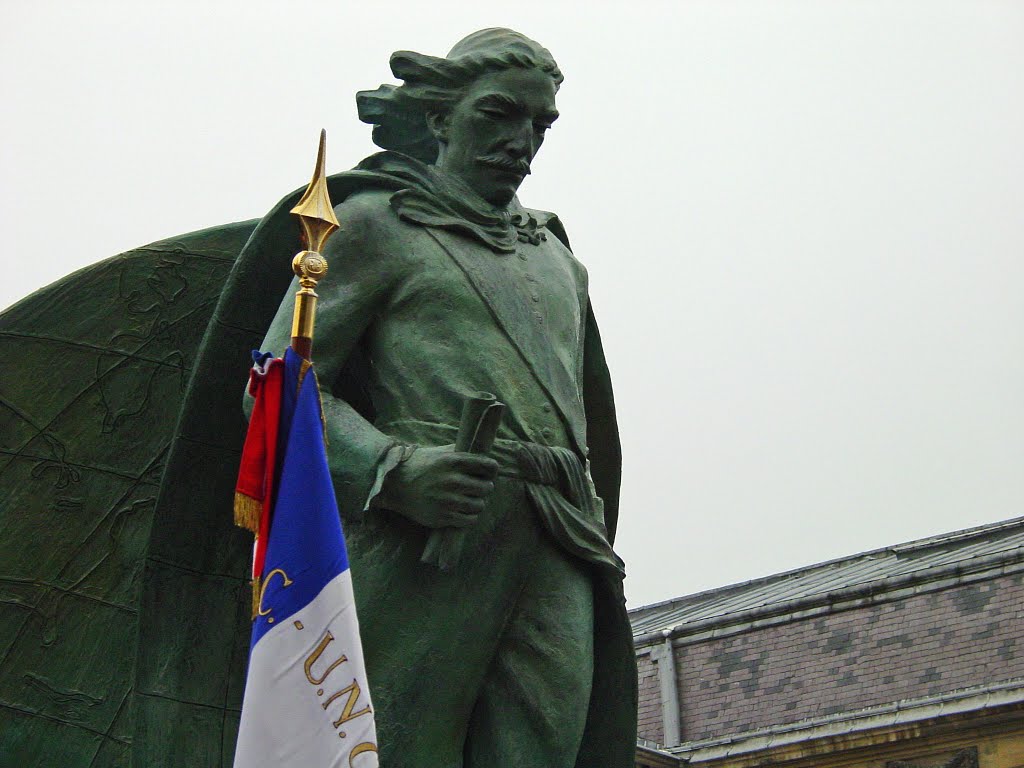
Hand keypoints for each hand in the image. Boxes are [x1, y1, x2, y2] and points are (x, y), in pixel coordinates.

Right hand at [375, 445, 498, 528]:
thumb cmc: (420, 466)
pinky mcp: (443, 517)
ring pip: (480, 505)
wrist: (394, 485)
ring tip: (469, 500)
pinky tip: (463, 511)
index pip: (490, 466)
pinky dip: (470, 516)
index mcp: (454, 461)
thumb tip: (484, 452)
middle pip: (488, 488)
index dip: (492, 470)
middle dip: (485, 487)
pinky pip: (470, 520)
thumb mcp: (440, 453)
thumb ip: (462, 453)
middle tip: (477, 488)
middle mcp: (452, 480)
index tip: (488, 473)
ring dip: (477, 503)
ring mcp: (448, 500)